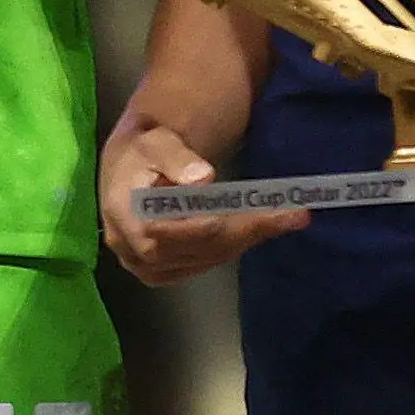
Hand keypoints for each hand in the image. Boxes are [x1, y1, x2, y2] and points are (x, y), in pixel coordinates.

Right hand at [99, 108, 306, 285]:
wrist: (131, 170)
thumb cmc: (145, 150)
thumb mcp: (157, 141)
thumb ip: (177, 158)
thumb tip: (202, 178)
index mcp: (122, 215)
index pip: (160, 233)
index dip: (200, 226)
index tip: (240, 213)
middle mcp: (130, 249)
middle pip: (193, 248)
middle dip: (243, 230)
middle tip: (292, 214)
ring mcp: (146, 266)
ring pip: (205, 259)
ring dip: (247, 238)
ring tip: (287, 217)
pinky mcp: (163, 273)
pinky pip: (205, 264)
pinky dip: (235, 245)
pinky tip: (259, 227)